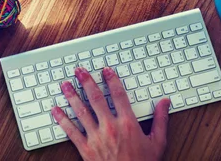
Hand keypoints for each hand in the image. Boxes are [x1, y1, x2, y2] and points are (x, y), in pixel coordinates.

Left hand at [51, 67, 170, 160]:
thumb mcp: (157, 143)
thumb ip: (160, 120)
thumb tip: (165, 102)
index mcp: (128, 123)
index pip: (118, 95)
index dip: (111, 80)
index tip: (105, 70)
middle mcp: (110, 127)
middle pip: (96, 98)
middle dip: (86, 82)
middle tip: (79, 70)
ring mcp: (96, 138)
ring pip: (81, 112)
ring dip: (72, 96)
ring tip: (65, 85)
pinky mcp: (86, 150)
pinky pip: (71, 132)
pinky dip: (62, 120)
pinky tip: (56, 110)